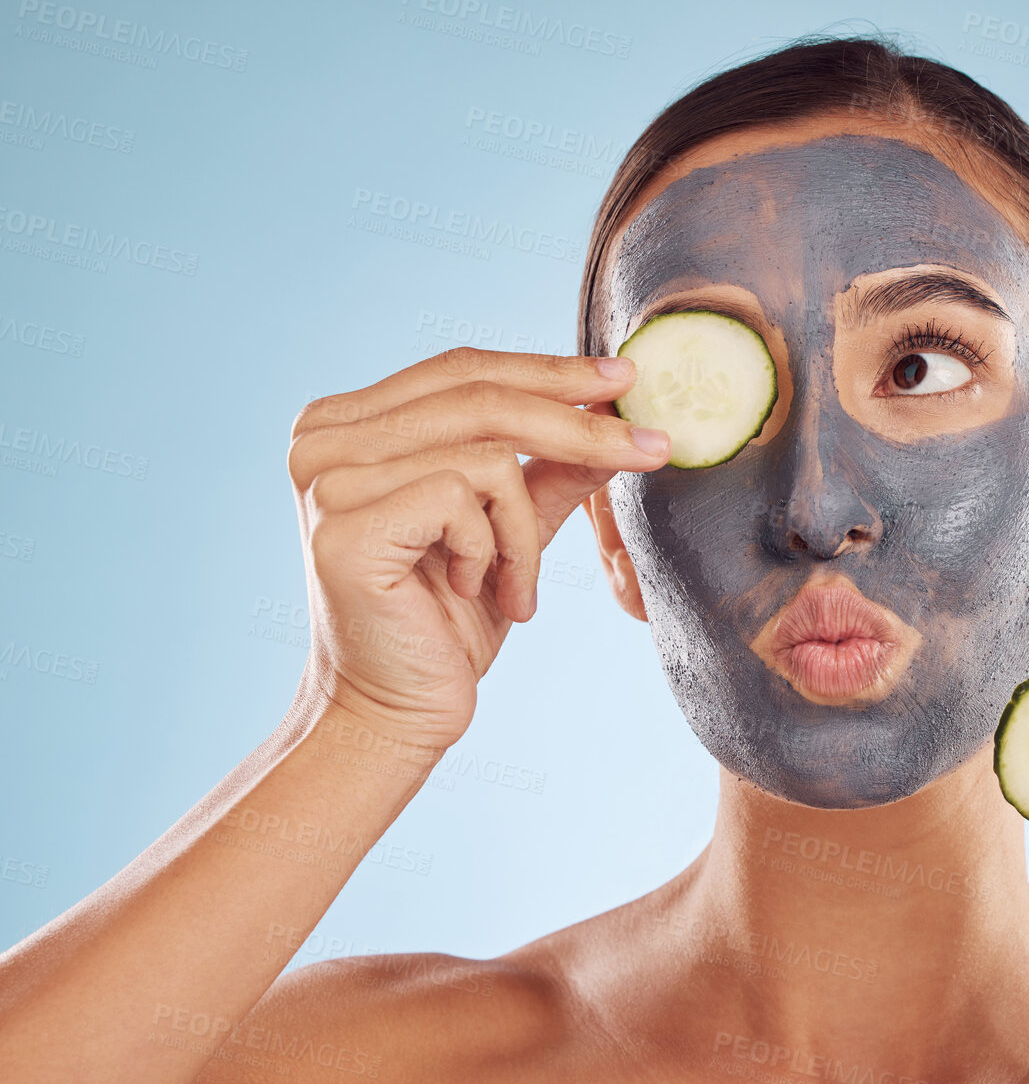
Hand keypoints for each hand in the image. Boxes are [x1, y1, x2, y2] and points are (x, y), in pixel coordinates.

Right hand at [286, 347, 668, 748]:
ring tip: (511, 583)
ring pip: (486, 454)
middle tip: (651, 447)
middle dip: (578, 423)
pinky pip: (464, 498)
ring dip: (522, 529)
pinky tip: (471, 591)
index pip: (461, 370)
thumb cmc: (445, 621)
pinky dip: (494, 550)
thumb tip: (616, 406)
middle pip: (479, 397)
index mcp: (347, 424)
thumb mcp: (509, 526)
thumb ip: (550, 465)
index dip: (547, 370)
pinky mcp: (343, 525)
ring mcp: (325, 479)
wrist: (397, 712)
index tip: (626, 378)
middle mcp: (321, 439)